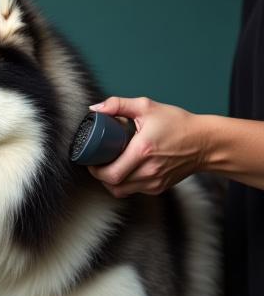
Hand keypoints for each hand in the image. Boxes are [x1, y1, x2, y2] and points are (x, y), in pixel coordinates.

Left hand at [88, 97, 205, 196]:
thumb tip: (95, 108)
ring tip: (109, 167)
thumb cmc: (177, 123)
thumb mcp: (147, 107)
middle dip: (100, 176)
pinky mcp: (158, 188)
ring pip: (121, 191)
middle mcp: (148, 170)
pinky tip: (124, 170)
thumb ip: (118, 104)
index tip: (91, 160)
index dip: (95, 170)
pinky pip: (133, 190)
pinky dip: (124, 183)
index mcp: (143, 151)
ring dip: (111, 181)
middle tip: (96, 164)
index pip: (111, 173)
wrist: (205, 142)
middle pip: (113, 185)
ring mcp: (154, 182)